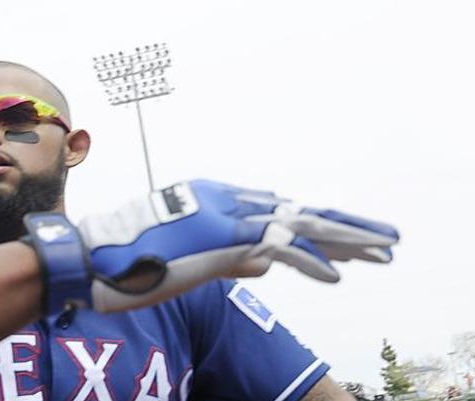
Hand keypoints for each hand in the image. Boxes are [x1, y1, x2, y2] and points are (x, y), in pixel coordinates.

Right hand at [79, 180, 398, 312]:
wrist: (88, 256)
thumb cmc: (126, 259)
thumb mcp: (186, 258)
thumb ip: (229, 256)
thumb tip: (268, 266)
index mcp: (213, 199)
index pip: (278, 210)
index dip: (319, 226)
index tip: (351, 241)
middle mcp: (223, 200)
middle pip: (298, 211)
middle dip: (346, 226)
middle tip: (386, 238)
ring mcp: (223, 217)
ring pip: (299, 224)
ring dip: (345, 239)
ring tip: (383, 250)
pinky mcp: (220, 238)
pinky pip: (277, 248)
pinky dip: (311, 262)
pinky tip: (338, 276)